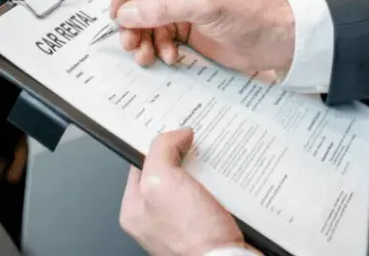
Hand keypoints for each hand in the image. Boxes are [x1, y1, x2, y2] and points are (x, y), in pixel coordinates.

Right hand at [109, 0, 294, 73]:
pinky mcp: (184, 28)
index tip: (119, 14)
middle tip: (129, 41)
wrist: (273, 40)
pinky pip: (157, 37)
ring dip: (141, 39)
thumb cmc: (250, 11)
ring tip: (145, 55)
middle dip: (131, 22)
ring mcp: (179, 6)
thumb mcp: (205, 4)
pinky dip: (157, 49)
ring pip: (143, 21)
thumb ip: (164, 7)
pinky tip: (170, 56)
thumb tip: (129, 13)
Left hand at [120, 129, 258, 255]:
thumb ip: (160, 152)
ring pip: (197, 182)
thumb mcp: (162, 183)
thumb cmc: (192, 239)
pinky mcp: (210, 227)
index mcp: (135, 209)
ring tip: (220, 159)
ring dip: (210, 169)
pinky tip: (232, 178)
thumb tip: (176, 135)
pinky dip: (225, 185)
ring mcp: (185, 224)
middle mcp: (157, 218)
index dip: (158, 143)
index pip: (142, 162)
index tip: (174, 128)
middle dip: (186, 154)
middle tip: (199, 141)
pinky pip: (217, 196)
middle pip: (171, 171)